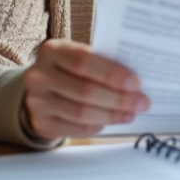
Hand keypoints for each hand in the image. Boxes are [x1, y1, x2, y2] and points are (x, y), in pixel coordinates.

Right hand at [22, 39, 150, 139]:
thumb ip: (99, 63)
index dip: (111, 73)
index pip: (84, 61)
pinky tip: (111, 121)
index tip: (136, 83)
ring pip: (81, 112)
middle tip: (142, 102)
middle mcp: (39, 76)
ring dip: (111, 115)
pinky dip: (98, 126)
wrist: (38, 88)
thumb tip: (134, 81)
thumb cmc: (67, 69)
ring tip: (131, 113)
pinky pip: (76, 128)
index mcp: (51, 51)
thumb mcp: (76, 57)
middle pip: (85, 90)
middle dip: (118, 99)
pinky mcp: (41, 123)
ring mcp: (37, 102)